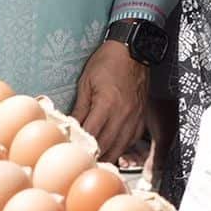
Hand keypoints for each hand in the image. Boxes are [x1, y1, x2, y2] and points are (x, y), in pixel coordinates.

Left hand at [73, 39, 149, 161]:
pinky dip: (119, 148)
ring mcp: (134, 117)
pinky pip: (130, 141)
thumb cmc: (109, 61)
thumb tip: (70, 126)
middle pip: (106, 145)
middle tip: (79, 160)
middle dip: (91, 155)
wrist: (134, 50)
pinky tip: (111, 149)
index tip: (69, 149)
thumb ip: (80, 108)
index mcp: (107, 103)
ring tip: (93, 159)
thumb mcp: (87, 82)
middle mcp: (123, 114)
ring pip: (119, 148)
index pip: (90, 133)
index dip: (79, 145)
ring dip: (106, 156)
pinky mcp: (140, 118)